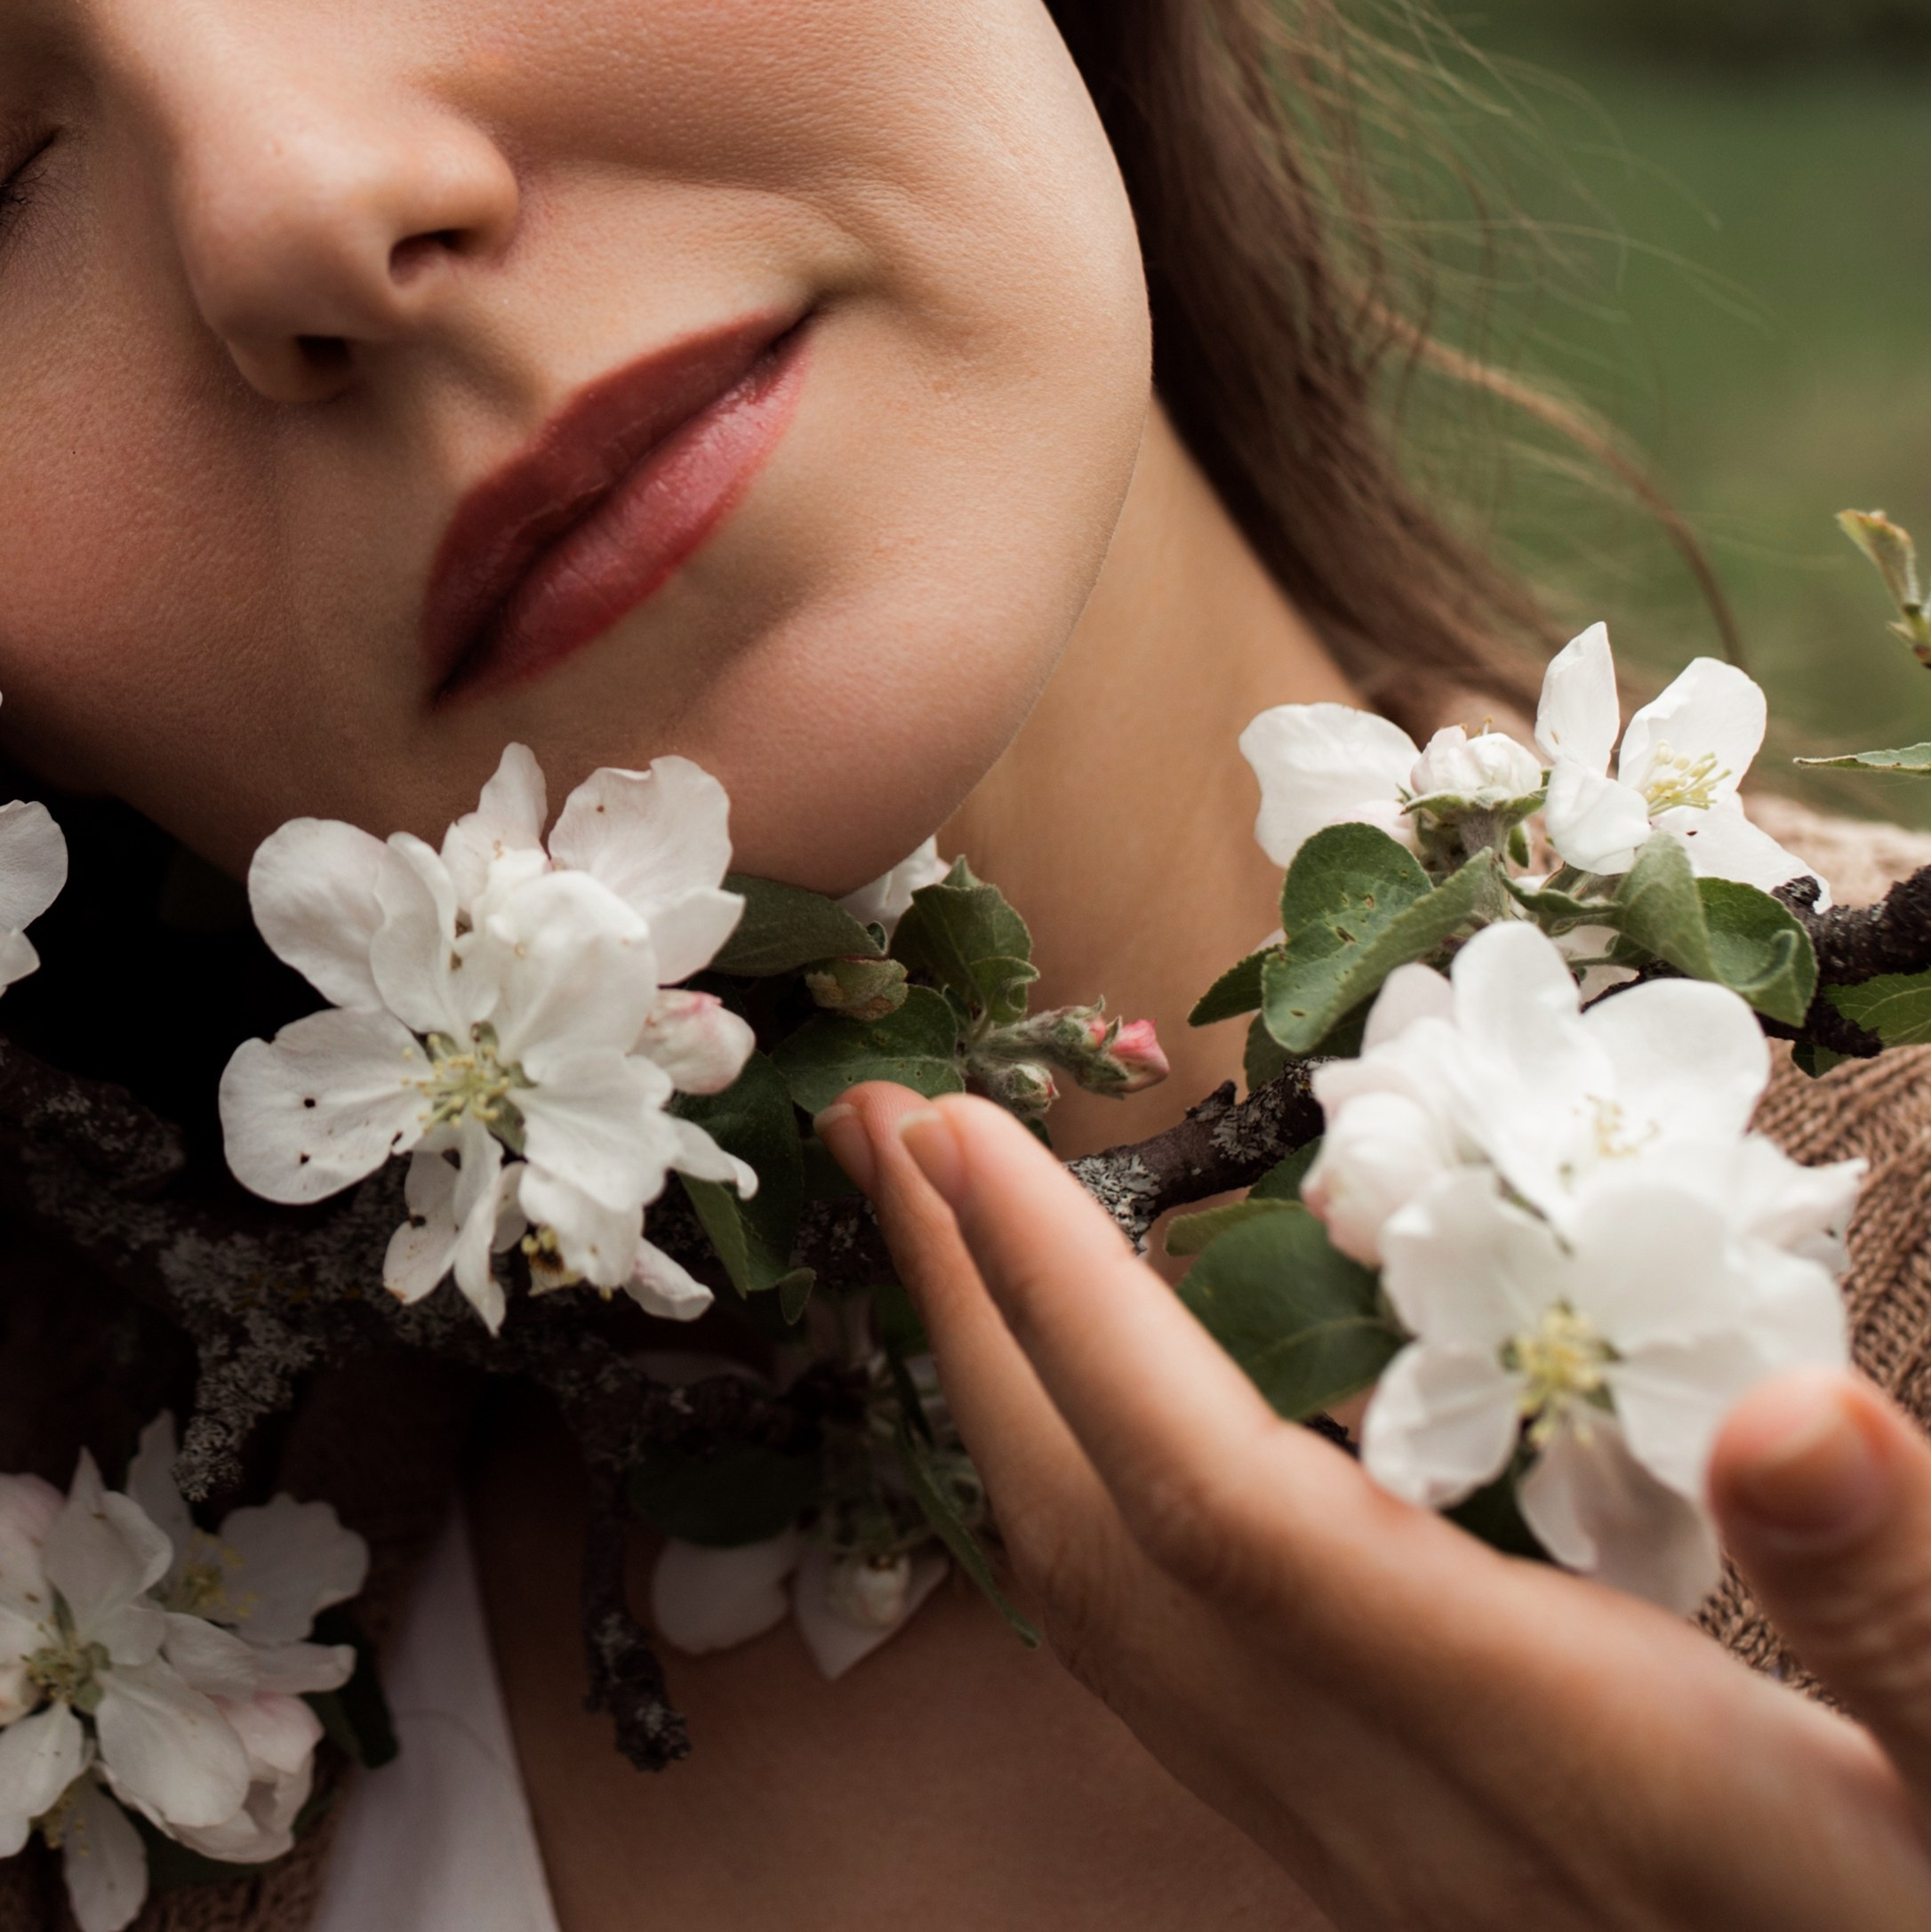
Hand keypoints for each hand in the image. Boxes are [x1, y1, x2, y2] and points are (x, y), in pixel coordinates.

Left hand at [817, 1083, 1930, 1931]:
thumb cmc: (1926, 1904)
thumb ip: (1901, 1601)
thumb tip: (1801, 1412)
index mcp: (1541, 1744)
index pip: (1224, 1504)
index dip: (1079, 1316)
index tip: (970, 1142)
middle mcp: (1396, 1802)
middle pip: (1101, 1554)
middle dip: (969, 1322)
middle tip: (878, 1131)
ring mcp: (1365, 1842)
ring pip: (1109, 1621)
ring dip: (1003, 1401)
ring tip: (950, 1228)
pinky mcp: (1379, 1843)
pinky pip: (1165, 1658)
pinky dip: (1086, 1492)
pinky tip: (1109, 1403)